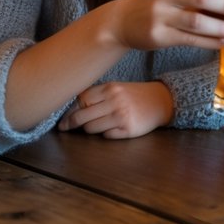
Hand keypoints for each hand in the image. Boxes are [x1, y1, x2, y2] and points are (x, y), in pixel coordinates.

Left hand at [58, 81, 173, 138]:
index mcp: (109, 88)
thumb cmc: (133, 95)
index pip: (81, 100)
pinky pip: (106, 136)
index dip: (69, 111)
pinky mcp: (128, 129)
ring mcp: (121, 115)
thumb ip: (97, 95)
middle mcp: (115, 100)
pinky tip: (113, 128)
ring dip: (90, 129)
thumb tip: (71, 109)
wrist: (160, 101)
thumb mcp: (116, 88)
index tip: (63, 119)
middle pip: (82, 116)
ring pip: (91, 128)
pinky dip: (106, 134)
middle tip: (65, 128)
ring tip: (97, 125)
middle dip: (71, 123)